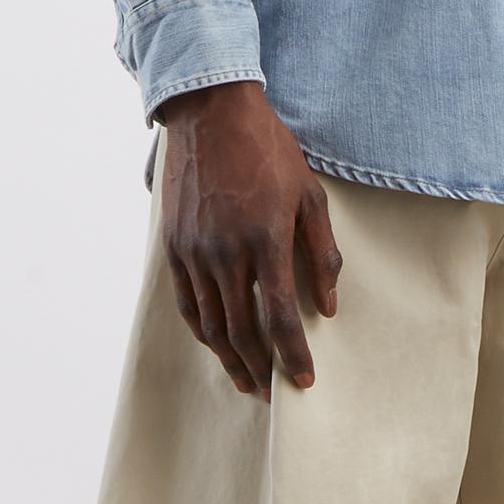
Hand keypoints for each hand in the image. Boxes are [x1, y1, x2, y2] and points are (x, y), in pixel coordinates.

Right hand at [155, 79, 341, 396]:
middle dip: (261, 368)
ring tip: (248, 381)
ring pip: (212, 324)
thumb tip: (329, 306)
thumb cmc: (269, 151)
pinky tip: (218, 346)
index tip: (304, 381)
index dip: (292, 355)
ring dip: (231, 359)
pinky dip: (204, 332)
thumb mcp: (310, 196)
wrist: (210, 112)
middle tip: (275, 390)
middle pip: (243, 331)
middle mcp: (226, 252)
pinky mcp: (173, 246)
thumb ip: (323, 255)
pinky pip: (188, 303)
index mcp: (266, 239)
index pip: (281, 317)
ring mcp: (195, 251)